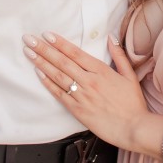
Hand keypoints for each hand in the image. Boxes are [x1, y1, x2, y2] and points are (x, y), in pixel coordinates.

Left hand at [23, 32, 150, 149]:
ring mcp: (82, 95)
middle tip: (29, 39)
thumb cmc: (133, 103)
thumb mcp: (129, 75)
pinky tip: (39, 74)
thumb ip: (119, 55)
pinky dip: (48, 83)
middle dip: (44, 49)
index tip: (47, 34)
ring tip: (29, 53)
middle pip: (63, 62)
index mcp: (101, 71)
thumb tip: (110, 37)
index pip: (76, 53)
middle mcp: (89, 81)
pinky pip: (59, 94)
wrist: (133, 128)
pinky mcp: (78, 110)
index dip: (60, 43)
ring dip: (42, 63)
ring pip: (58, 76)